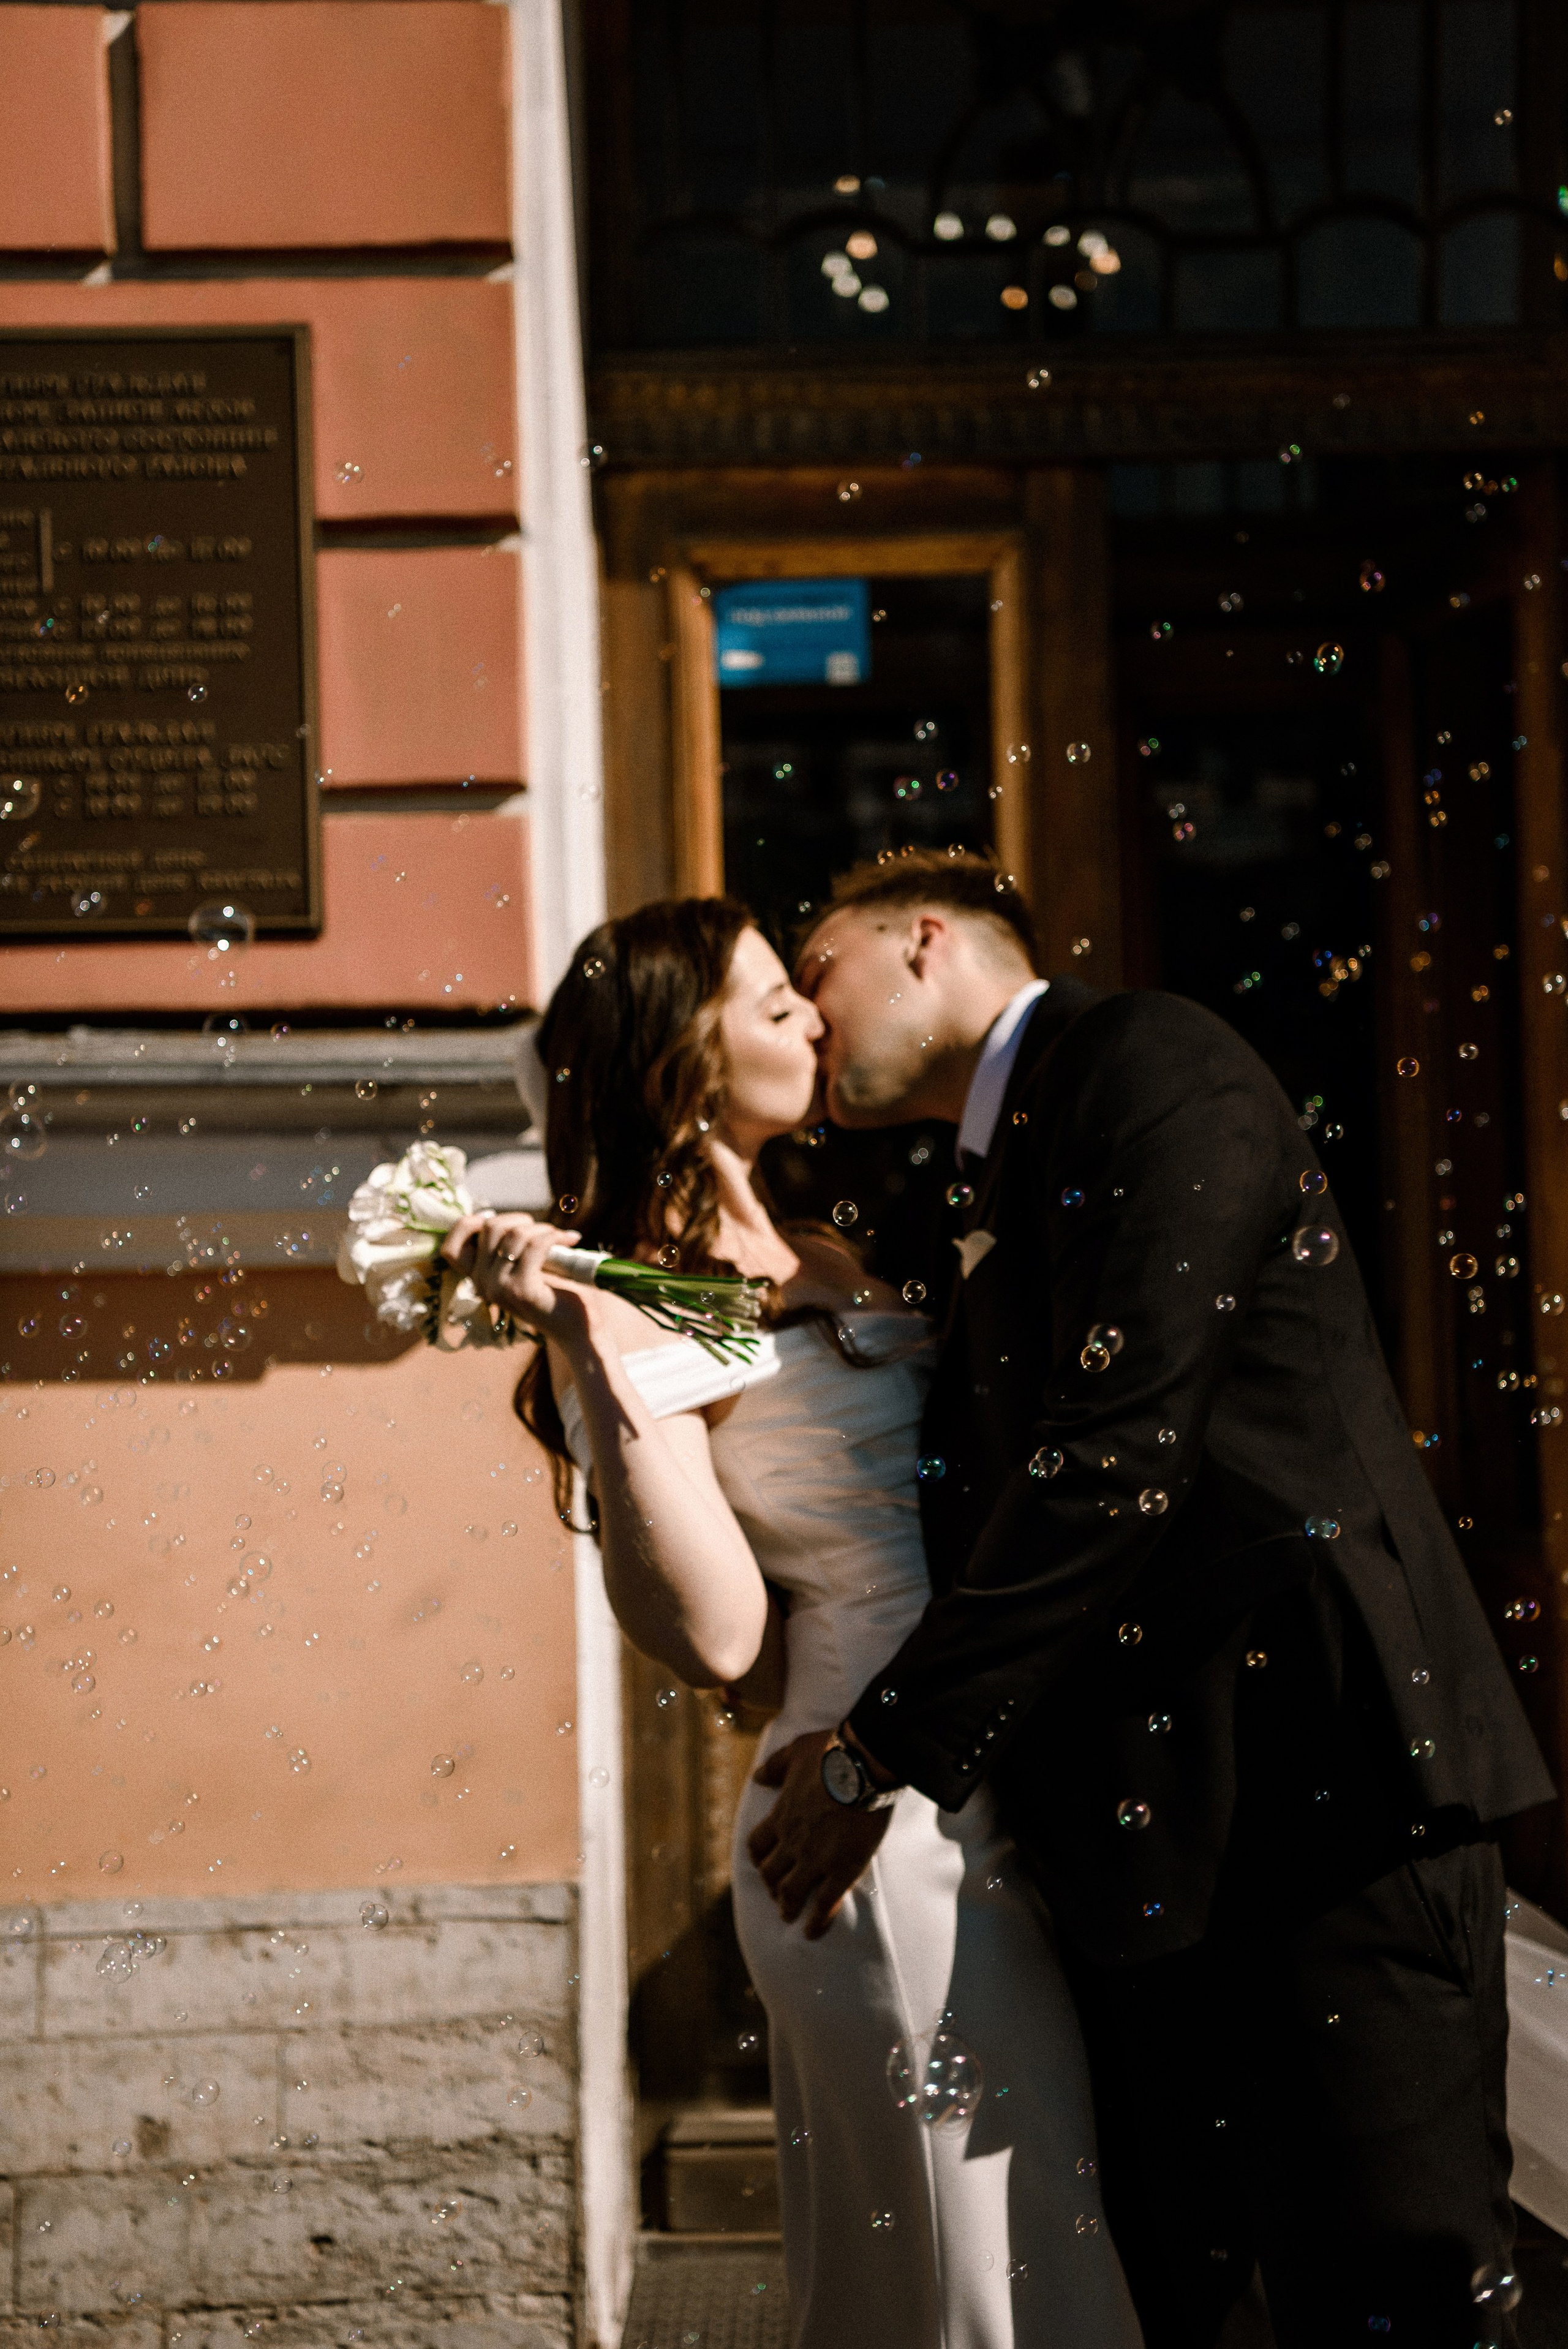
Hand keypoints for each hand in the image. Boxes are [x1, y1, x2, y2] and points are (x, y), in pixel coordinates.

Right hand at [439, 1212, 598, 1349]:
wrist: (579, 1329)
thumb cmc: (554, 1293)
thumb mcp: (522, 1266)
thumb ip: (506, 1246)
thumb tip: (492, 1214)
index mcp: (477, 1279)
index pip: (451, 1247)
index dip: (468, 1224)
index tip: (498, 1220)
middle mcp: (481, 1285)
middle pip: (490, 1228)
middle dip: (520, 1220)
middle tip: (543, 1230)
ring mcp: (499, 1288)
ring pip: (515, 1234)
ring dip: (543, 1229)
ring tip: (561, 1237)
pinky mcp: (521, 1290)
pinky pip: (535, 1246)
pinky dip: (555, 1237)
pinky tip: (571, 1240)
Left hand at [746, 1728, 892, 1939]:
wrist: (862, 1765)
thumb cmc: (830, 1753)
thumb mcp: (794, 1751)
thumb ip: (774, 1767)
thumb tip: (757, 1777)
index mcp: (781, 1816)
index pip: (758, 1845)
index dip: (759, 1857)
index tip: (763, 1863)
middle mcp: (792, 1842)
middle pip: (771, 1874)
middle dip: (771, 1885)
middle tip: (777, 1892)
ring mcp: (815, 1859)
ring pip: (791, 1894)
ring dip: (787, 1907)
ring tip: (789, 1915)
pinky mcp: (842, 1870)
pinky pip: (824, 1904)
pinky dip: (816, 1922)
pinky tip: (812, 1932)